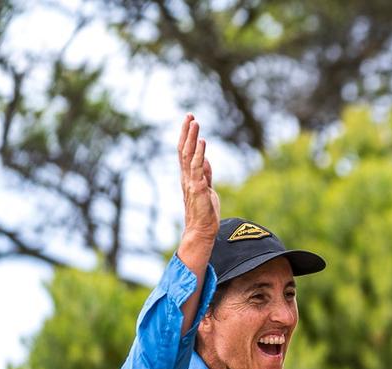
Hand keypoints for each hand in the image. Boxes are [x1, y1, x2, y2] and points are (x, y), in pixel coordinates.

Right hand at [178, 114, 219, 242]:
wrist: (202, 229)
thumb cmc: (204, 212)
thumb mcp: (207, 188)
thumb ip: (206, 174)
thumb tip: (206, 160)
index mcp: (187, 176)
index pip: (185, 152)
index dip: (187, 137)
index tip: (190, 121)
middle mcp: (186, 176)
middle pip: (184, 149)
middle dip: (186, 131)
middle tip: (189, 115)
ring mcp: (191, 181)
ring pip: (189, 155)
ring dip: (192, 138)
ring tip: (194, 122)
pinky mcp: (198, 187)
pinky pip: (198, 167)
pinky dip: (200, 153)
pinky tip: (202, 141)